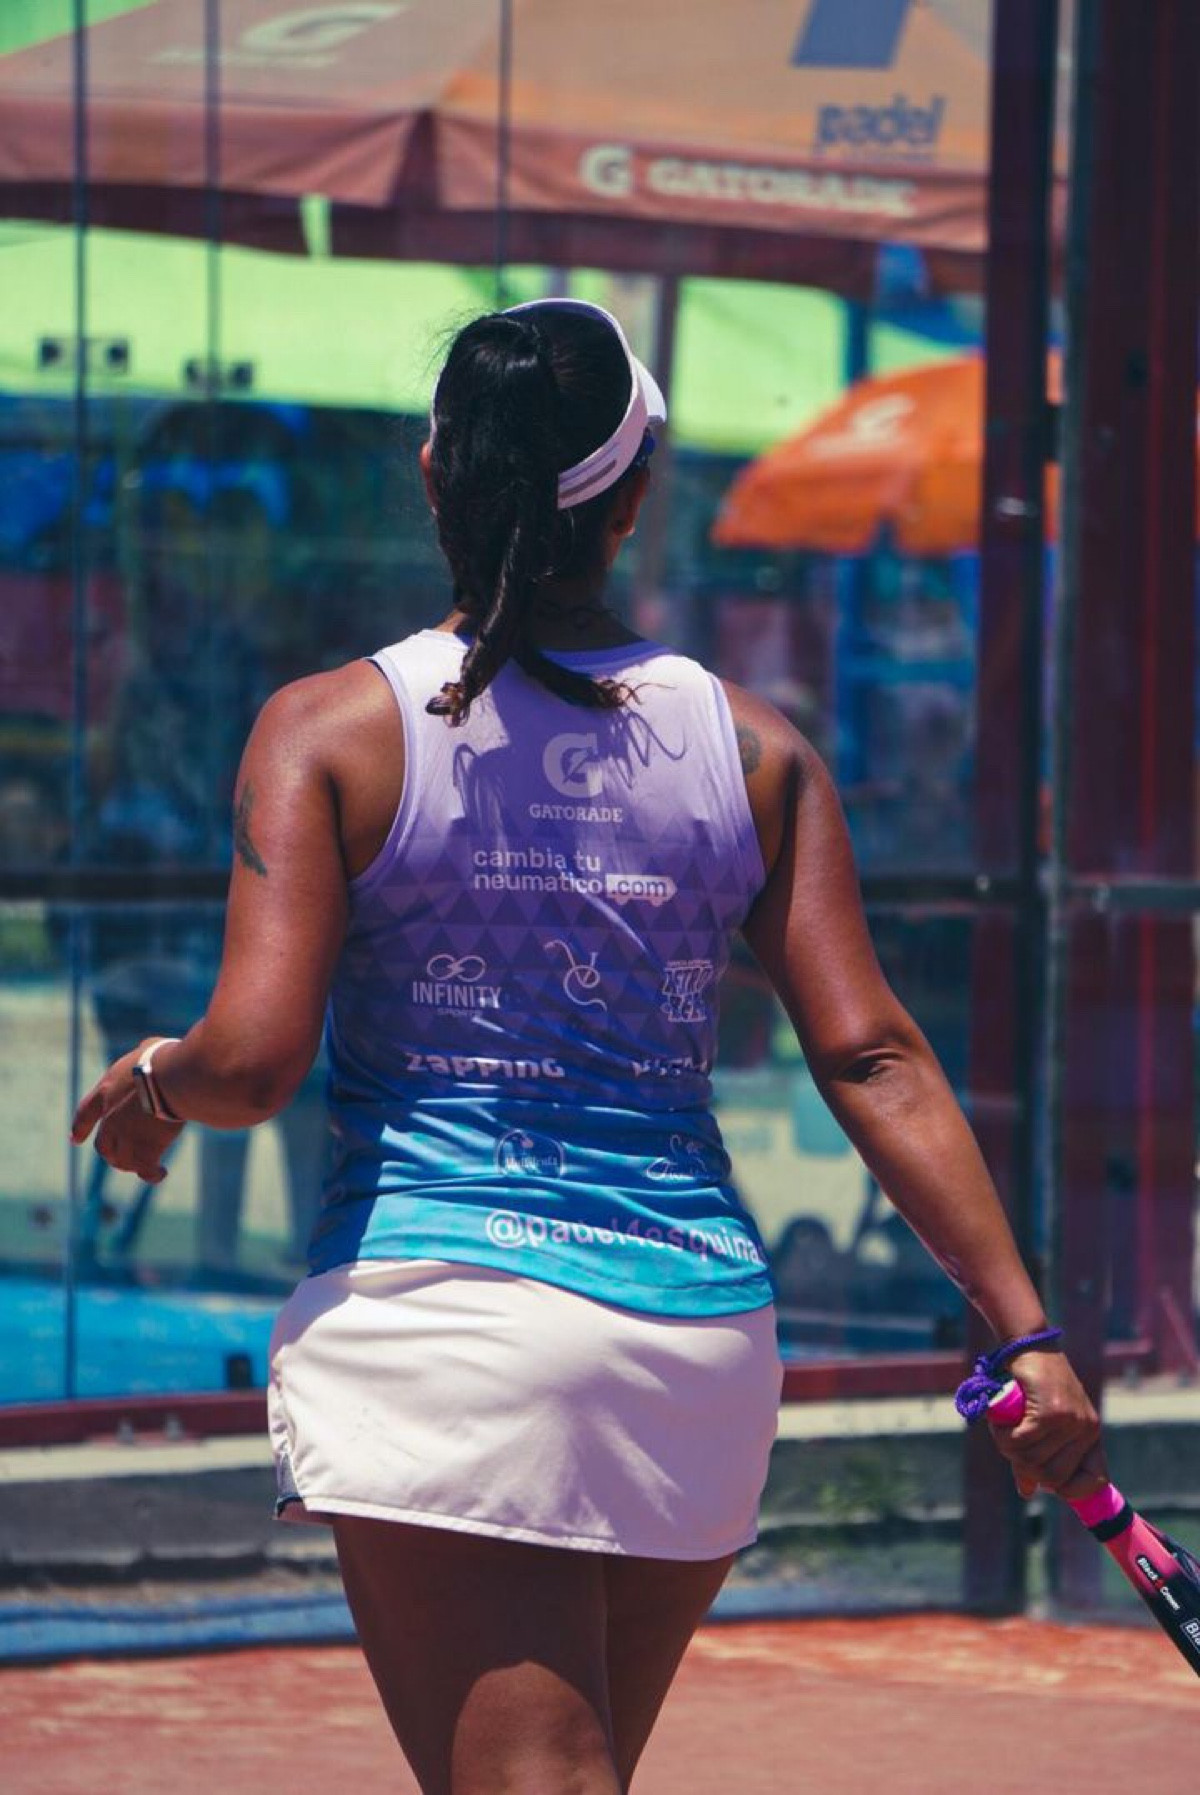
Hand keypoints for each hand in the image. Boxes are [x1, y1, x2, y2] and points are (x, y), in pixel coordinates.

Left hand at [72, 1044, 183, 1184]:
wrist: (171, 1077)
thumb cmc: (164, 1058)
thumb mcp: (146, 1049)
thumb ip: (142, 1054)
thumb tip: (148, 1048)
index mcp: (107, 1091)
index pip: (85, 1113)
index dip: (80, 1127)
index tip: (74, 1139)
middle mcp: (111, 1118)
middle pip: (103, 1145)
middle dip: (112, 1154)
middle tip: (121, 1160)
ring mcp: (126, 1136)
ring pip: (121, 1160)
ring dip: (131, 1165)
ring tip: (146, 1166)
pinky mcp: (145, 1150)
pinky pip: (145, 1170)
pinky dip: (152, 1174)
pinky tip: (160, 1173)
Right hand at [988, 1349, 1106, 1500]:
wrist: (1030, 1345)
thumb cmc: (1035, 1384)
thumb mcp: (1042, 1423)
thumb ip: (1036, 1456)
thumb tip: (1027, 1492)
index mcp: (1091, 1434)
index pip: (1095, 1481)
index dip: (1069, 1489)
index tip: (1044, 1481)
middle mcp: (1086, 1430)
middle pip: (1053, 1477)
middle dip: (1026, 1468)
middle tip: (1011, 1447)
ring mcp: (1070, 1422)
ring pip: (1032, 1459)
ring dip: (1009, 1448)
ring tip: (1002, 1428)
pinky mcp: (1050, 1413)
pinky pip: (1020, 1442)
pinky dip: (1003, 1436)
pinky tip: (998, 1422)